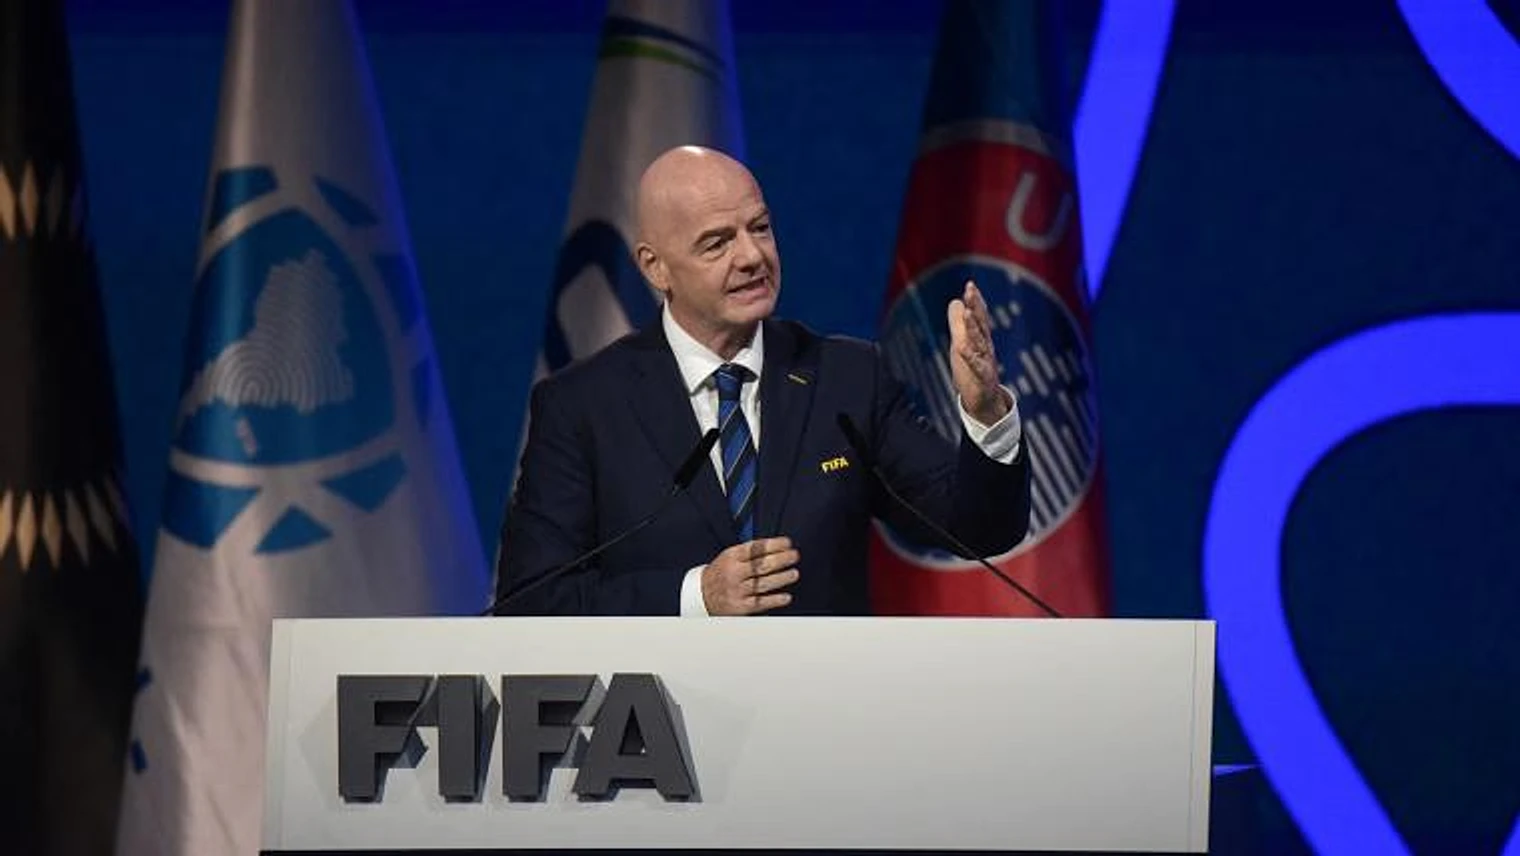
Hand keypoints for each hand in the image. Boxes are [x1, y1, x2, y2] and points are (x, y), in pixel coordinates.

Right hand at [701, 537, 799, 615]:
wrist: (700, 595)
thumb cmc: (720, 573)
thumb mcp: (728, 556)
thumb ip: (749, 552)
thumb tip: (776, 546)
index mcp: (731, 557)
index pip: (755, 549)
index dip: (774, 544)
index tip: (788, 543)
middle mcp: (734, 573)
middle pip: (761, 565)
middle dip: (782, 559)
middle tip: (795, 556)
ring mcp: (737, 590)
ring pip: (763, 583)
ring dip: (781, 578)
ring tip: (794, 573)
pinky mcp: (740, 606)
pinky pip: (760, 603)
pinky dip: (775, 600)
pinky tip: (787, 597)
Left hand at [948, 279, 1010, 425]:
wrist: (985, 402)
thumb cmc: (972, 371)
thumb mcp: (962, 344)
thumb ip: (958, 324)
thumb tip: (955, 301)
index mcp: (981, 339)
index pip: (979, 317)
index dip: (975, 301)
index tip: (970, 285)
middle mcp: (986, 348)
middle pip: (981, 324)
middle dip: (976, 306)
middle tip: (970, 290)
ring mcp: (986, 362)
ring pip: (980, 342)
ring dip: (973, 326)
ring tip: (967, 312)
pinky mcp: (982, 378)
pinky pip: (977, 366)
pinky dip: (970, 357)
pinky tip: (962, 347)